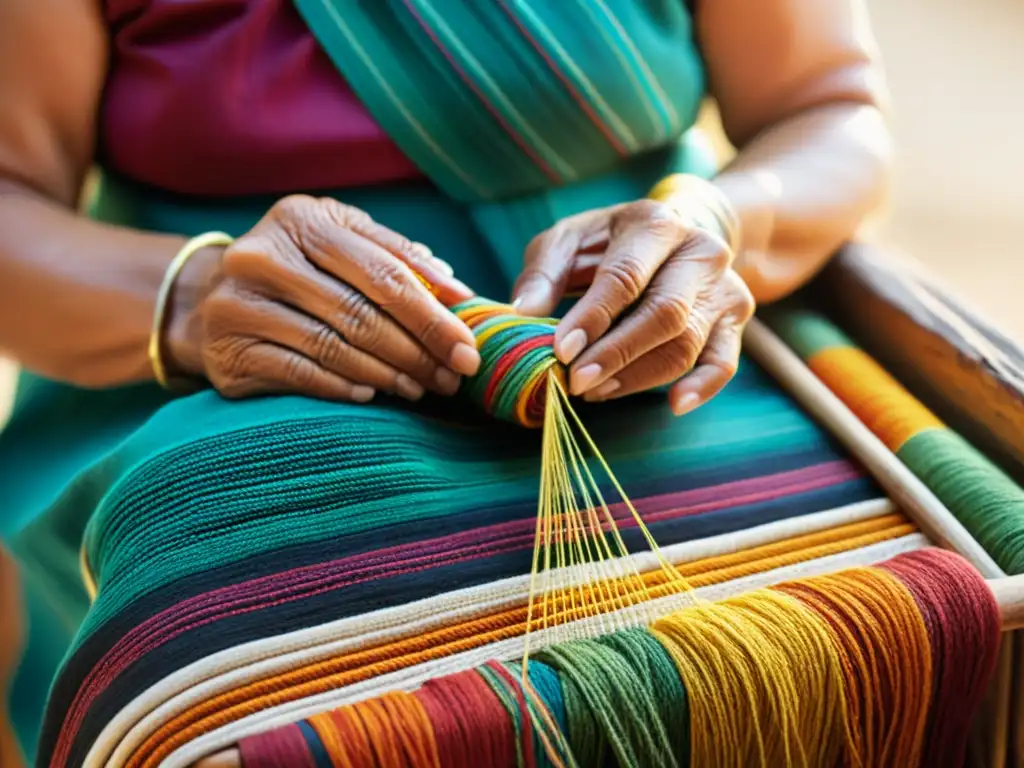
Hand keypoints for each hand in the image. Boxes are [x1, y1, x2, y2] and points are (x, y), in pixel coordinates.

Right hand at [165, 195, 480, 402]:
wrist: (210, 300)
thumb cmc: (300, 272)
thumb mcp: (342, 246)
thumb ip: (397, 259)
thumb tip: (457, 292)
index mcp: (301, 219)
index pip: (383, 271)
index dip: (432, 312)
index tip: (468, 345)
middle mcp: (262, 255)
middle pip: (361, 311)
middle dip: (418, 349)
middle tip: (452, 376)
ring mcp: (237, 303)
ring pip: (334, 346)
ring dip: (389, 374)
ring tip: (422, 388)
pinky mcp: (227, 349)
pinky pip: (301, 373)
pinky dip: (344, 387)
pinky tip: (373, 394)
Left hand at [512, 195, 754, 415]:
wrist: (677, 234)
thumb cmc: (609, 243)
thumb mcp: (569, 241)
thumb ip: (544, 273)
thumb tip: (522, 313)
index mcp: (655, 224)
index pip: (625, 277)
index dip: (593, 317)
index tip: (562, 351)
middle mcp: (699, 251)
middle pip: (664, 314)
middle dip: (617, 353)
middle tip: (576, 381)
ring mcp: (723, 285)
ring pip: (687, 343)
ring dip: (639, 376)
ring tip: (596, 391)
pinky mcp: (733, 317)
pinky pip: (723, 360)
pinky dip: (703, 387)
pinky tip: (674, 404)